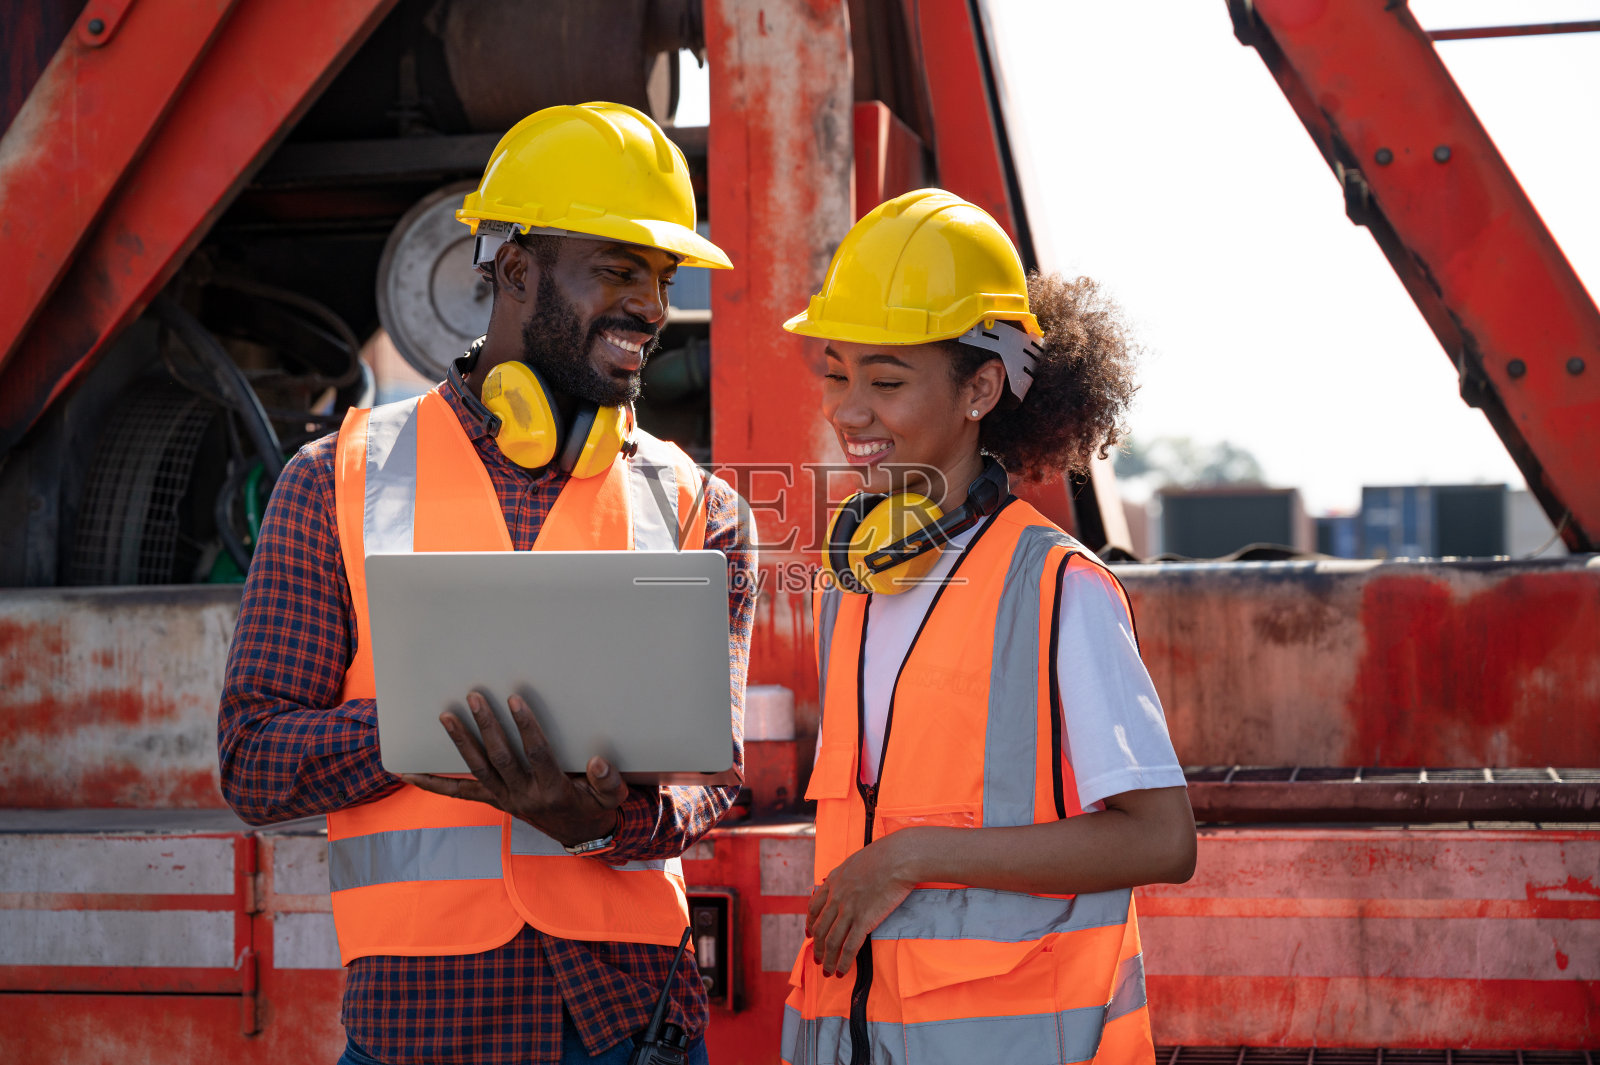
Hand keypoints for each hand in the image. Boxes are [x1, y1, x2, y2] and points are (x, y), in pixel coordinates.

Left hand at [402, 691, 627, 847]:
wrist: (582, 836)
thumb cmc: (596, 808)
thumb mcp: (611, 796)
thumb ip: (607, 780)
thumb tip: (598, 761)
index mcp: (553, 790)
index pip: (536, 753)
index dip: (525, 726)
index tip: (515, 699)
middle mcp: (523, 796)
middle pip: (500, 758)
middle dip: (486, 726)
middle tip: (474, 697)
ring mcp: (505, 800)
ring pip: (477, 770)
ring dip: (460, 743)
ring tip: (446, 716)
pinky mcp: (495, 801)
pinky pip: (460, 793)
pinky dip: (434, 784)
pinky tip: (409, 774)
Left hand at [805, 830, 921, 977]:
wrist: (898, 858)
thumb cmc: (885, 855)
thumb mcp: (857, 861)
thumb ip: (848, 874)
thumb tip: (850, 877)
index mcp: (834, 881)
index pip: (814, 907)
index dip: (810, 923)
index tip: (809, 934)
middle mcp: (837, 897)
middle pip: (820, 928)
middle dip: (817, 947)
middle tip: (818, 960)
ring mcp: (849, 909)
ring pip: (831, 941)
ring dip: (827, 960)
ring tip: (828, 972)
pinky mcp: (864, 920)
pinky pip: (849, 947)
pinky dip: (843, 962)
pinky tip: (842, 971)